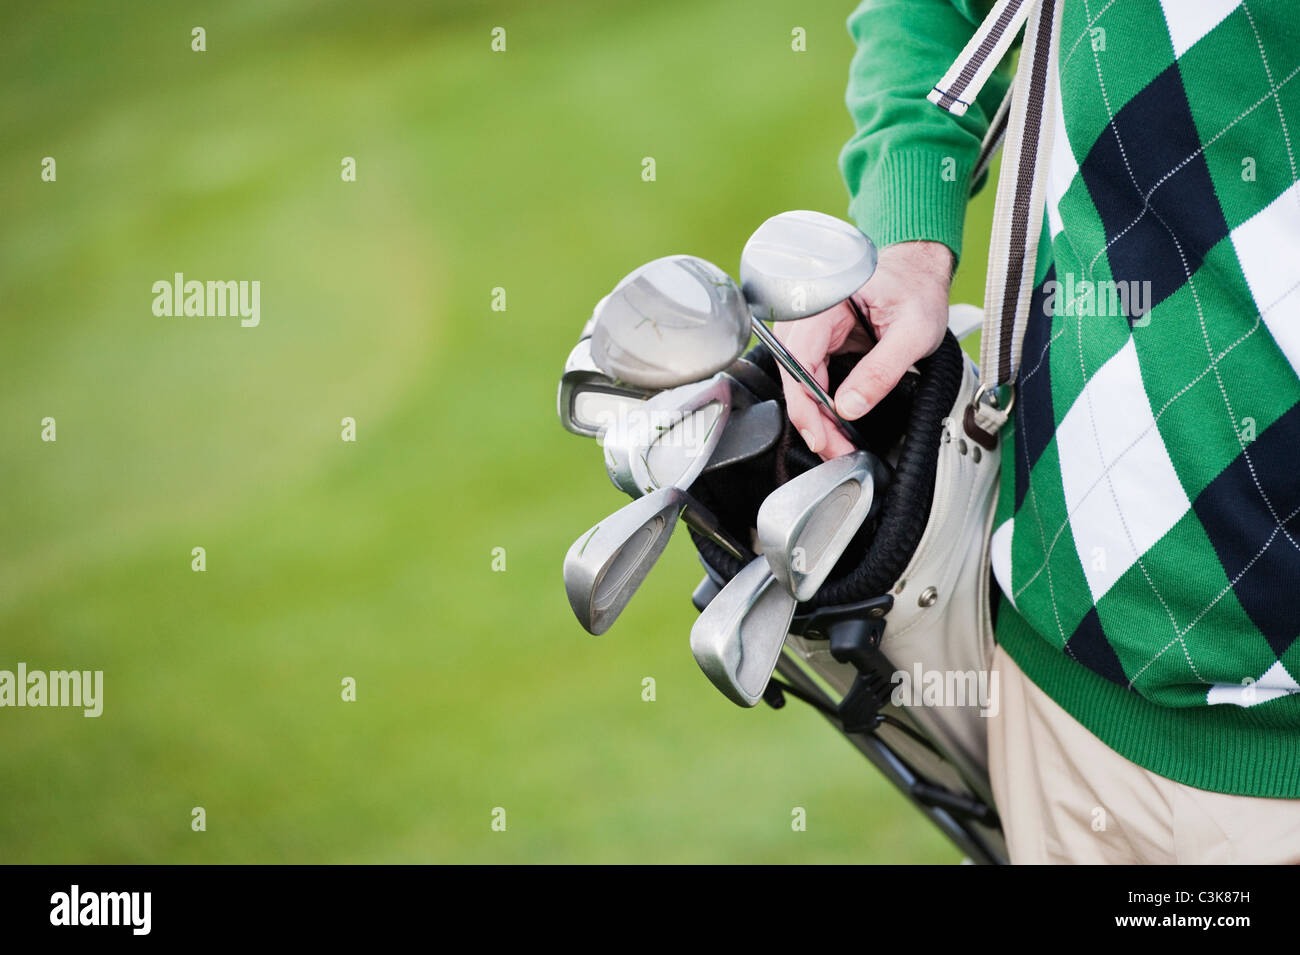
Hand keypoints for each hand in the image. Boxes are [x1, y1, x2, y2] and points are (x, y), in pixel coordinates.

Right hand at [773, 240, 954, 459]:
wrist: (918, 272)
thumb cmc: (916, 288)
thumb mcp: (912, 332)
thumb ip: (881, 370)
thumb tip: (849, 409)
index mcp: (824, 303)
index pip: (797, 360)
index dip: (806, 405)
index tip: (821, 437)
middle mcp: (807, 314)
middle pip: (793, 375)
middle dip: (812, 419)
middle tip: (835, 450)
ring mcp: (809, 328)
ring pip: (798, 379)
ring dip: (815, 415)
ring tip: (837, 442)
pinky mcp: (818, 341)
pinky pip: (809, 376)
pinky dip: (821, 402)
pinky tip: (834, 422)